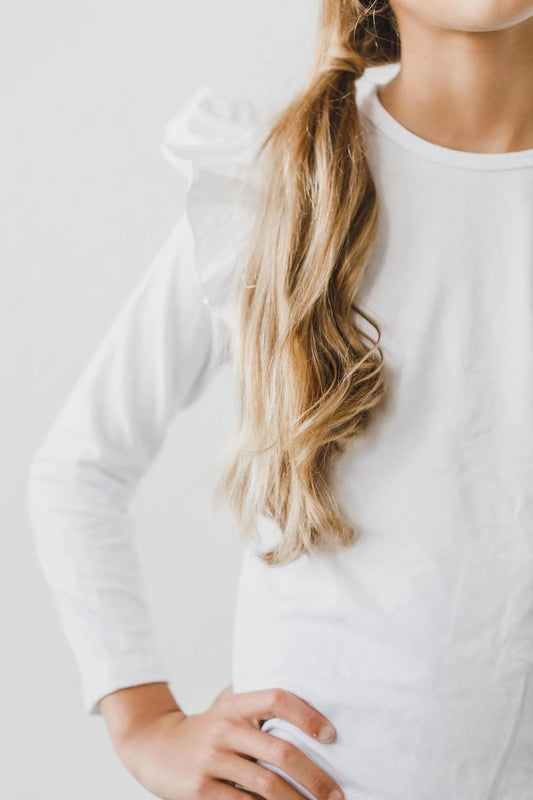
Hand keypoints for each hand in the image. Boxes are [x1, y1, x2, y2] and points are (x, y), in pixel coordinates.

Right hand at [116, 683, 343, 799]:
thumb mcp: (226, 707)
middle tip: (336, 794)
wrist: (153, 745)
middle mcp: (225, 728)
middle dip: (315, 776)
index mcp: (235, 705)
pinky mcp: (201, 789)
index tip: (331, 736)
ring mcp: (212, 759)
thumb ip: (256, 704)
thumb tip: (308, 707)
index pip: (277, 699)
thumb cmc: (204, 729)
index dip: (306, 715)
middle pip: (281, 751)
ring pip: (267, 784)